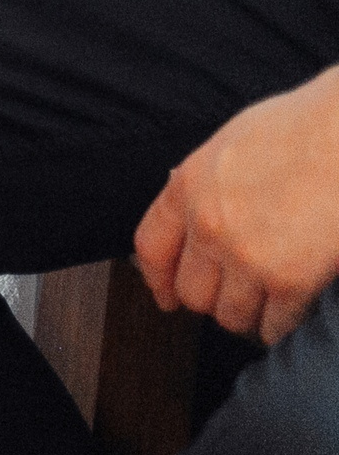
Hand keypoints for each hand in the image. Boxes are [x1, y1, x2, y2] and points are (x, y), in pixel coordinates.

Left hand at [134, 65, 338, 343]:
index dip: (157, 281)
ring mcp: (246, 255)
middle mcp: (208, 225)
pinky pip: (273, 324)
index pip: (151, 249)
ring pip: (230, 315)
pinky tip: (291, 312)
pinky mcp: (290, 279)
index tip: (167, 298)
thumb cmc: (303, 129)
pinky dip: (281, 325)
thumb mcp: (231, 145)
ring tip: (264, 307)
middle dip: (212, 300)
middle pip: (191, 291)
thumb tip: (194, 212)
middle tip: (233, 298)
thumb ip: (207, 185)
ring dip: (247, 316)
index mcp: (188, 187)